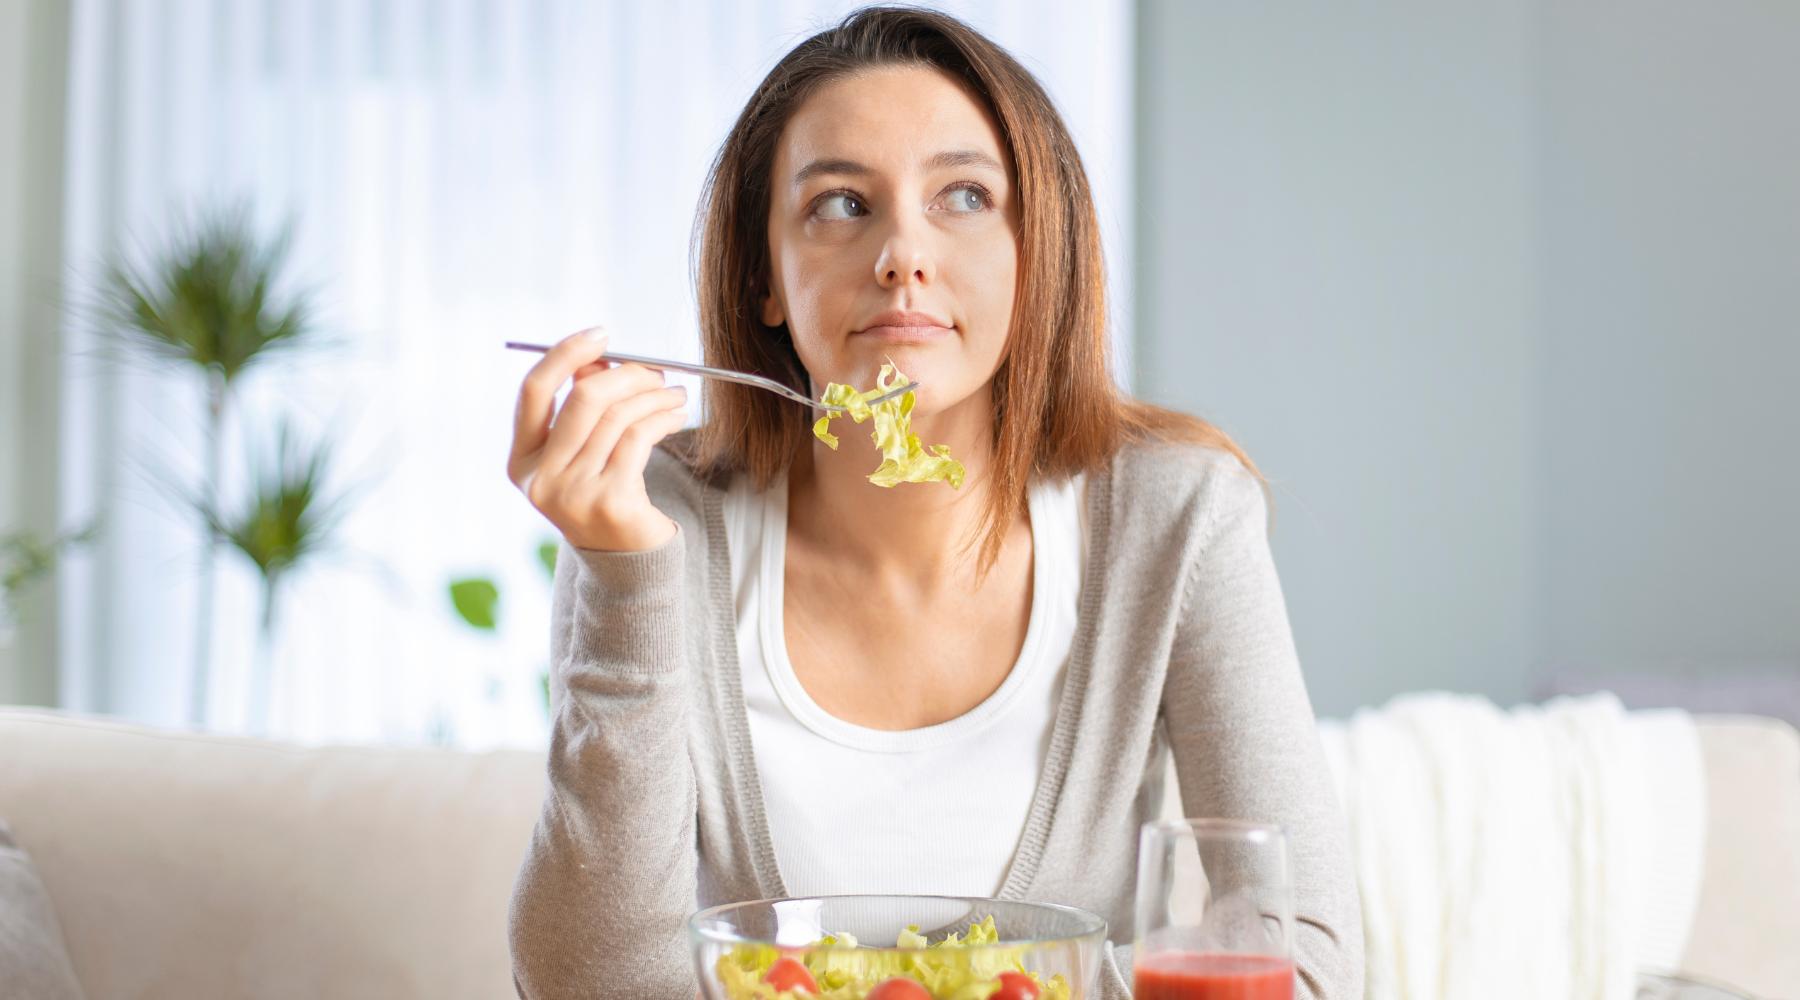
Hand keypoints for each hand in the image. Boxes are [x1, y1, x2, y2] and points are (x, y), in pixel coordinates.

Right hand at [507, 327, 689, 550]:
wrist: (626, 559)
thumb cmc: (603, 492)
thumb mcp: (582, 452)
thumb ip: (583, 406)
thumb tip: (600, 359)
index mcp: (520, 460)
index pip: (534, 391)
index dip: (566, 354)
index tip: (601, 335)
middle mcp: (540, 479)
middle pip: (583, 399)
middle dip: (627, 374)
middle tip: (656, 372)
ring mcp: (573, 493)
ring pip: (618, 417)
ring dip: (654, 396)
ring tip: (675, 393)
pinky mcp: (611, 501)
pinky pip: (639, 438)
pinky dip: (663, 417)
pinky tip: (676, 414)